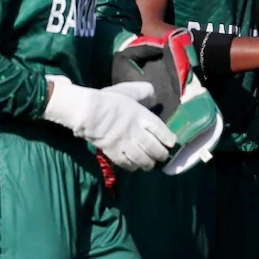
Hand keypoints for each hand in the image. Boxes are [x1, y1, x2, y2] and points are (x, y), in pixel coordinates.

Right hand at [43, 77, 176, 170]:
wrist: (87, 111)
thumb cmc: (107, 99)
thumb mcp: (127, 91)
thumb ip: (141, 91)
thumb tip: (153, 91)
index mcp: (141, 116)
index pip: (161, 130)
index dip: (168, 138)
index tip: (171, 142)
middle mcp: (137, 132)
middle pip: (154, 148)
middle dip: (161, 154)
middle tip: (163, 157)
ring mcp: (125, 144)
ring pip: (143, 159)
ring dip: (149, 163)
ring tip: (151, 165)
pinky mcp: (113, 152)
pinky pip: (127, 164)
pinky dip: (133, 166)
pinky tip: (135, 166)